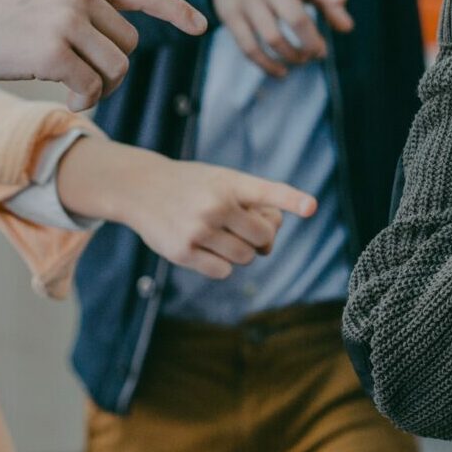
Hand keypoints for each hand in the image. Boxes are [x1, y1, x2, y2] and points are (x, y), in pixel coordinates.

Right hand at [0, 0, 206, 109]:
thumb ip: (79, 8)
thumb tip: (117, 46)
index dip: (175, 9)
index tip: (201, 26)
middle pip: (129, 44)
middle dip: (111, 69)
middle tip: (80, 81)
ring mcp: (66, 19)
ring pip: (116, 68)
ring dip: (100, 90)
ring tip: (71, 90)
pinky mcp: (52, 50)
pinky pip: (91, 86)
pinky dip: (83, 101)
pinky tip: (65, 99)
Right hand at [57, 138, 317, 278]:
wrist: (141, 188)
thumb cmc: (192, 186)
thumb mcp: (221, 180)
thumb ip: (251, 205)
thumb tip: (268, 245)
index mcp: (229, 182)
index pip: (266, 192)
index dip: (291, 200)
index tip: (310, 207)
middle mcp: (215, 205)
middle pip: (264, 237)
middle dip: (261, 237)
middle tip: (242, 227)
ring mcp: (198, 229)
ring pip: (246, 258)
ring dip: (241, 252)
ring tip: (220, 235)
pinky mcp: (183, 252)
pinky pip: (223, 271)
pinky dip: (222, 265)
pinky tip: (205, 247)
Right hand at [211, 0, 354, 78]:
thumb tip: (347, 28)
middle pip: (293, 16)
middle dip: (311, 42)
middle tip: (320, 52)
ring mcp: (245, 0)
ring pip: (272, 37)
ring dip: (293, 55)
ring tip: (304, 59)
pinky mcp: (231, 17)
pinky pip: (250, 48)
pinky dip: (268, 65)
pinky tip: (283, 71)